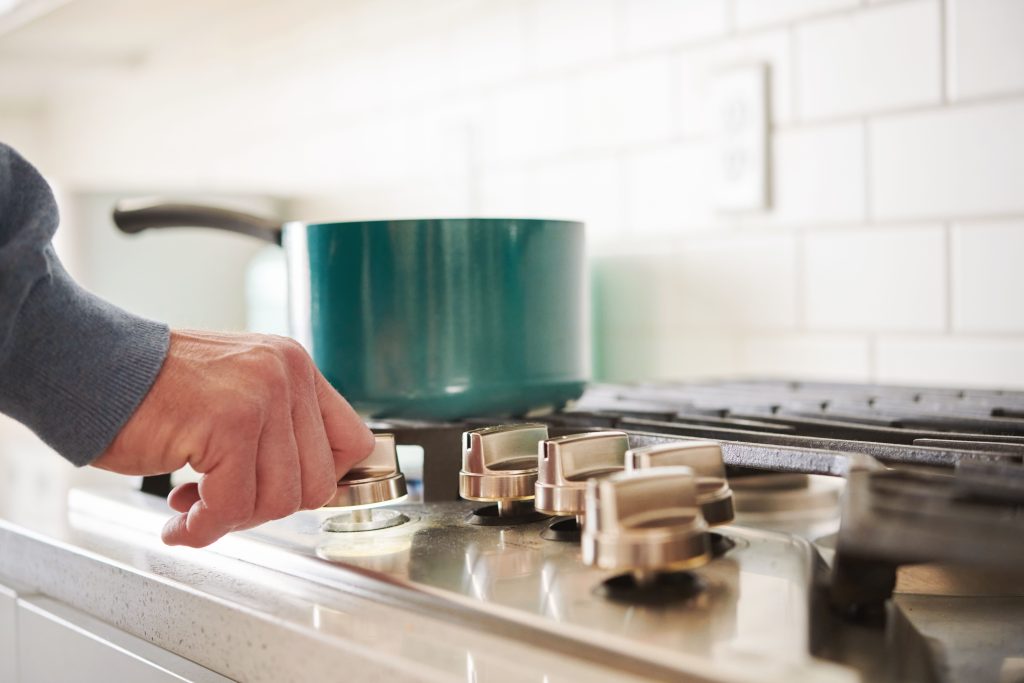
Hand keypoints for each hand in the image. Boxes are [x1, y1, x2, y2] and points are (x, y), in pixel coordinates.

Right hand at [92, 330, 374, 546]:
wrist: (90, 368)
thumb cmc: (153, 390)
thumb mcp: (236, 394)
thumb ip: (276, 431)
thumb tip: (306, 490)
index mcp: (294, 366)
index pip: (351, 443)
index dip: (319, 483)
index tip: (283, 497)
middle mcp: (286, 375)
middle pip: (316, 484)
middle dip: (264, 509)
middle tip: (221, 504)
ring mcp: (261, 396)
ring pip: (277, 501)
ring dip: (230, 520)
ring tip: (194, 508)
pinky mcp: (228, 422)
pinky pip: (232, 505)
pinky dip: (203, 527)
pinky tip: (179, 520)